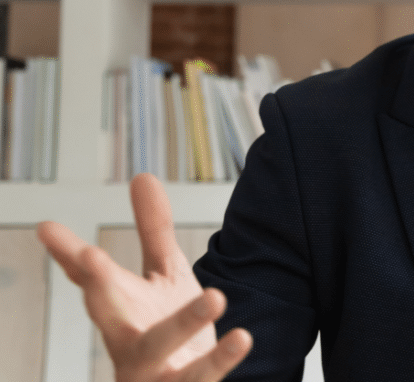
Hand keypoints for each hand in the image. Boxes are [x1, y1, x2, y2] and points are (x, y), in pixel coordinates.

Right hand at [37, 173, 251, 380]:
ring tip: (216, 297)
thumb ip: (152, 230)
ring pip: (158, 349)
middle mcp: (127, 341)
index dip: (69, 254)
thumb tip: (142, 176)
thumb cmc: (167, 327)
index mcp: (120, 310)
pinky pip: (201, 378)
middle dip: (98, 285)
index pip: (91, 279)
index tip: (46, 227)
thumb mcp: (164, 274)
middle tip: (88, 256)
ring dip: (184, 323)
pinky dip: (220, 361)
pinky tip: (243, 337)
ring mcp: (151, 372)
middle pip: (108, 314)